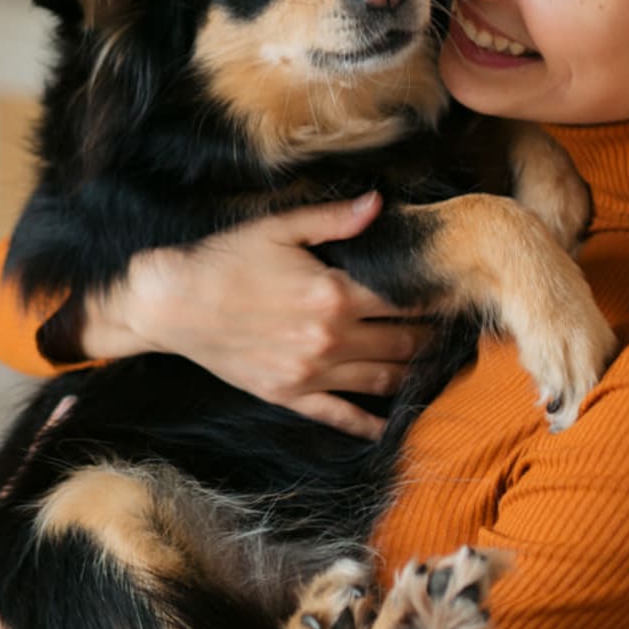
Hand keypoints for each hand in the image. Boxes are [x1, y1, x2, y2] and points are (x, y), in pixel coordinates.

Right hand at [81, 193, 430, 439]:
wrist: (171, 303)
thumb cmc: (223, 260)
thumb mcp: (279, 229)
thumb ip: (335, 221)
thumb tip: (380, 203)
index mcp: (334, 293)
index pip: (406, 300)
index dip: (436, 298)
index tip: (457, 295)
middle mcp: (330, 338)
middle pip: (402, 343)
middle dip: (433, 338)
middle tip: (454, 333)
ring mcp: (311, 373)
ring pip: (382, 380)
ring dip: (414, 375)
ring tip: (435, 368)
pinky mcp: (289, 395)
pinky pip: (340, 416)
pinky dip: (370, 423)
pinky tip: (391, 424)